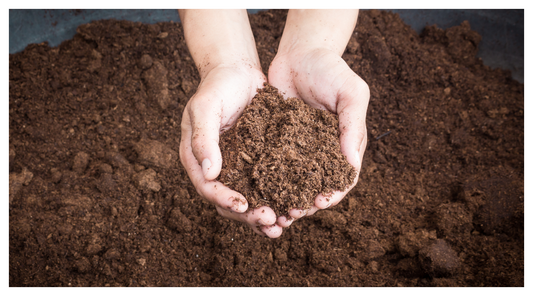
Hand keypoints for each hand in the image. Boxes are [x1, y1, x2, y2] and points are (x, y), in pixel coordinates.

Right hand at [179, 63, 282, 237]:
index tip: (244, 205)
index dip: (225, 199)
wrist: (237, 71)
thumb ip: (203, 138)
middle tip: (271, 221)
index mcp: (197, 158)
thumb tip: (208, 173)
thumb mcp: (206, 107)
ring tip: (282, 225)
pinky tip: (291, 207)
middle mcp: (216, 168)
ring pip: (248, 199)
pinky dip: (276, 199)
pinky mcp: (255, 162)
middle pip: (228, 201)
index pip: (208, 188)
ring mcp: (236, 167)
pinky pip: (264, 186)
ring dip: (262, 216)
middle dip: (248, 215)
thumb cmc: (217, 86)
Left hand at [268, 46, 368, 223]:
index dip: (333, 194)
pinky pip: (272, 165)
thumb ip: (352, 126)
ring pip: (292, 181)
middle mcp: (322, 151)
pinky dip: (267, 180)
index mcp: (345, 144)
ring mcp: (299, 148)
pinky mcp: (277, 142)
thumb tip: (352, 165)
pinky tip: (257, 190)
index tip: (320, 203)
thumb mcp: (351, 93)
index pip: (342, 178)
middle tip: (291, 214)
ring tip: (273, 212)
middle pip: (316, 186)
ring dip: (285, 198)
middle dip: (305, 203)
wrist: (300, 52)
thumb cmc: (330, 69)